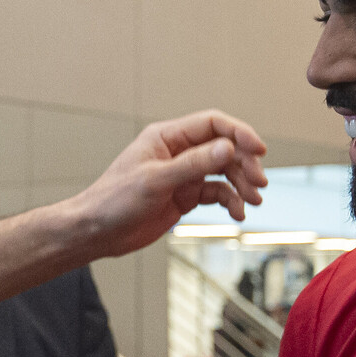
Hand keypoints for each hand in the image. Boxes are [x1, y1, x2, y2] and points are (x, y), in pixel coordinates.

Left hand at [69, 111, 267, 257]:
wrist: (97, 232)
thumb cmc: (114, 201)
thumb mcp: (155, 180)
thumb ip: (194, 164)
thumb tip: (228, 147)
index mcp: (167, 137)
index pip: (212, 124)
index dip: (239, 133)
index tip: (259, 150)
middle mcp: (178, 152)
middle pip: (223, 148)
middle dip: (244, 163)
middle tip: (259, 182)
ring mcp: (183, 174)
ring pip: (223, 172)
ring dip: (242, 184)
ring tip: (254, 200)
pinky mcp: (185, 196)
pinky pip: (216, 194)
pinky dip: (230, 201)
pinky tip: (238, 213)